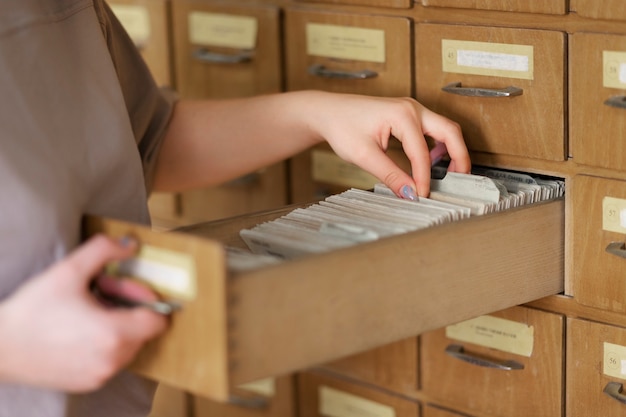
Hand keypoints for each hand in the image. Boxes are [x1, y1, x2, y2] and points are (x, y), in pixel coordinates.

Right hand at [0, 235, 167, 391]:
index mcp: (113, 333)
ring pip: (129, 346)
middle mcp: (112, 360)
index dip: (144, 299)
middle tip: (101, 293)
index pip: (158, 320)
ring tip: (90, 311)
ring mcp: (101, 375)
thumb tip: (131, 244)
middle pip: (144, 331)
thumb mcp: (68, 270)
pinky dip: (106, 345)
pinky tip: (81, 331)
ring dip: (118, 327)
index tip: (124, 289)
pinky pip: (112, 360)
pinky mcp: (89, 383)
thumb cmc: (32, 311)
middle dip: (128, 308)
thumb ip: (104, 250)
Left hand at [308, 93, 470, 197]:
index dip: (424, 178)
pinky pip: (433, 129)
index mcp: (402, 115)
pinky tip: (435, 162)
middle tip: (461, 181)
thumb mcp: (364, 156)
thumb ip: (390, 175)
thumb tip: (409, 193)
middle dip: (459, 157)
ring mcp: (412, 109)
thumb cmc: (341, 126)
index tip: (423, 196)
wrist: (328, 112)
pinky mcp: (408, 115)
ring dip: (452, 149)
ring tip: (451, 174)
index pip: (421, 153)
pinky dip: (440, 145)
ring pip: (445, 128)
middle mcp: (412, 108)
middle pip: (450, 131)